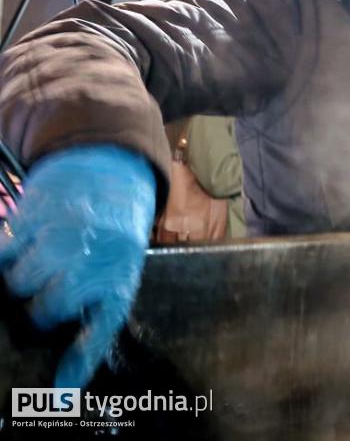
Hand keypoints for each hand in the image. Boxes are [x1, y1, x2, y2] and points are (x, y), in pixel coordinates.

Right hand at [0, 145, 155, 387]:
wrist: (109, 175)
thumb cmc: (112, 237)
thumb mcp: (118, 275)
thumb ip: (94, 320)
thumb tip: (66, 384)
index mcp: (118, 279)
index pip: (99, 332)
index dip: (78, 365)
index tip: (60, 394)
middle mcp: (92, 258)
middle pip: (43, 310)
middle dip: (38, 311)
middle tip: (43, 296)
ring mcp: (61, 235)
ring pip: (17, 283)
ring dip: (18, 282)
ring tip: (36, 266)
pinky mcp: (33, 215)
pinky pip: (1, 252)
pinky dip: (4, 255)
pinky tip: (17, 248)